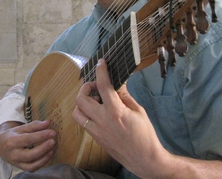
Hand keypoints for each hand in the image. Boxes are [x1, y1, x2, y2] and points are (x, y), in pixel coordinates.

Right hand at [0, 120, 56, 171]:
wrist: (1, 146)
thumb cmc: (13, 135)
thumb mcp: (21, 128)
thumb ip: (35, 125)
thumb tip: (48, 122)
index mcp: (12, 141)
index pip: (28, 139)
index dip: (41, 136)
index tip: (52, 132)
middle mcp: (13, 154)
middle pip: (30, 155)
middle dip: (43, 148)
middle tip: (53, 141)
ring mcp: (17, 163)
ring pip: (31, 165)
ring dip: (44, 158)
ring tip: (53, 149)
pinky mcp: (21, 168)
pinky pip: (32, 168)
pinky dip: (41, 163)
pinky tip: (48, 155)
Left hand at [72, 59, 168, 177]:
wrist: (145, 159)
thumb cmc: (145, 134)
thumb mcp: (138, 111)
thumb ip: (124, 96)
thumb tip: (117, 83)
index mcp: (115, 112)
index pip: (103, 86)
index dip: (101, 72)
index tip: (101, 63)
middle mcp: (102, 121)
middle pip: (81, 99)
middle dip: (86, 87)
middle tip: (96, 86)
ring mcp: (96, 131)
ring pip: (77, 112)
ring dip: (82, 103)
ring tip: (95, 101)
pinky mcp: (95, 139)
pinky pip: (83, 123)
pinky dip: (86, 114)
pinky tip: (97, 112)